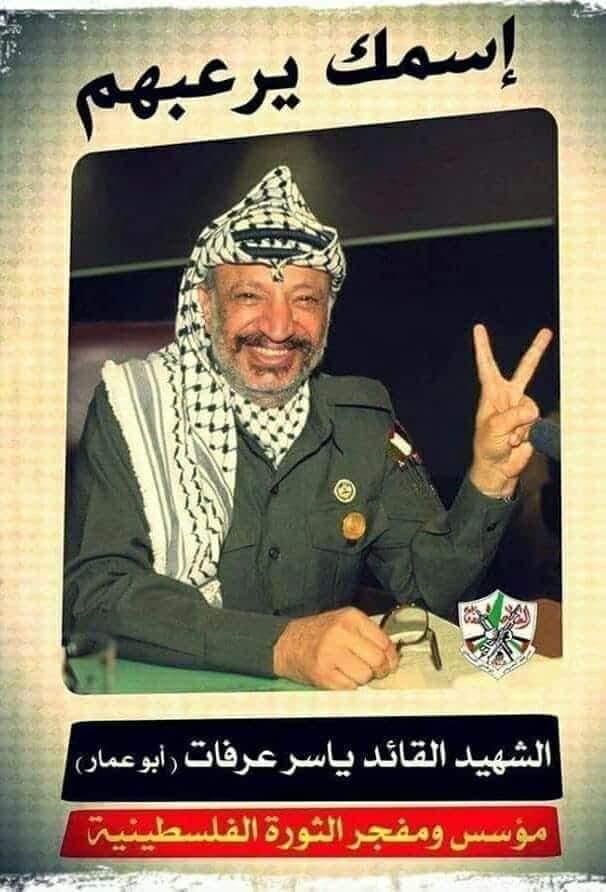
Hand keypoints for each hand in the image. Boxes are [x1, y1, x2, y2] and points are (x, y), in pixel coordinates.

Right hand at [273, 607, 399, 688]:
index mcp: (350, 617)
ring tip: (353, 671)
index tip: (389, 662)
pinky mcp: (322, 673)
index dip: (391, 657)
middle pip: (377, 660)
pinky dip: (349, 685)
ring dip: (363, 678)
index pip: (384, 642)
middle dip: (380, 670)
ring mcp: (330, 653)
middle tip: (375, 671)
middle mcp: (340, 633)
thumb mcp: (344, 622)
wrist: (287, 643)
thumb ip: (368, 633)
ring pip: (365, 675)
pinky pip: (349, 687)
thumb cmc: (319, 633)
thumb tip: (392, 654)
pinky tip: (341, 676)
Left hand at [470, 324, 552, 497]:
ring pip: (531, 406)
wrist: (498, 468)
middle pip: (525, 370)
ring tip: (508, 437)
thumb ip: (512, 416)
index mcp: (491, 394)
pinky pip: (536, 420)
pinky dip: (527, 433)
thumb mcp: (493, 429)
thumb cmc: (487, 447)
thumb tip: (530, 411)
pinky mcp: (532, 421)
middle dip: (537, 351)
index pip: (487, 366)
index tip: (478, 328)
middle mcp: (508, 397)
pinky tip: (518, 441)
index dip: (483, 348)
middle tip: (547, 331)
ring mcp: (522, 408)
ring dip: (520, 425)